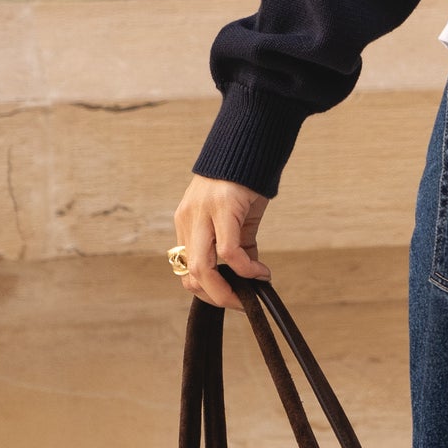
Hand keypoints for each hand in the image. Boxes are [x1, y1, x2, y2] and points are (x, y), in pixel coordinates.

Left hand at [172, 175, 271, 307]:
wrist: (249, 143)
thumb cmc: (244, 180)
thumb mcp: (236, 218)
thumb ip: (238, 245)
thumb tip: (250, 274)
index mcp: (187, 223)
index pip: (186, 269)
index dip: (208, 291)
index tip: (233, 297)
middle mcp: (188, 220)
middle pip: (191, 275)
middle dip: (216, 298)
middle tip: (241, 304)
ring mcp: (202, 214)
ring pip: (202, 268)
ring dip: (226, 291)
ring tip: (248, 295)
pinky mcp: (222, 207)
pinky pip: (228, 251)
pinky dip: (245, 269)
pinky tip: (261, 271)